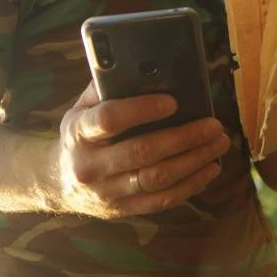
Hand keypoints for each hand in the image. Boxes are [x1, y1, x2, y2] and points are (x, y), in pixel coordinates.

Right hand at [54, 82, 229, 218]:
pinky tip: (210, 169)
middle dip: (184, 137)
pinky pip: (161, 200)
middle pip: (142, 152)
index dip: (142, 109)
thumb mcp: (82, 107)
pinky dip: (190, 185)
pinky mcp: (122, 209)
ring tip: (219, 143)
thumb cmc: (81, 134)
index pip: (110, 119)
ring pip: (157, 178)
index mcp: (79, 132)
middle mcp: (90, 165)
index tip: (173, 101)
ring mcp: (107, 192)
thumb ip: (107, 88)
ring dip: (194, 161)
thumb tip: (142, 67)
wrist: (57, 182)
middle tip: (214, 125)